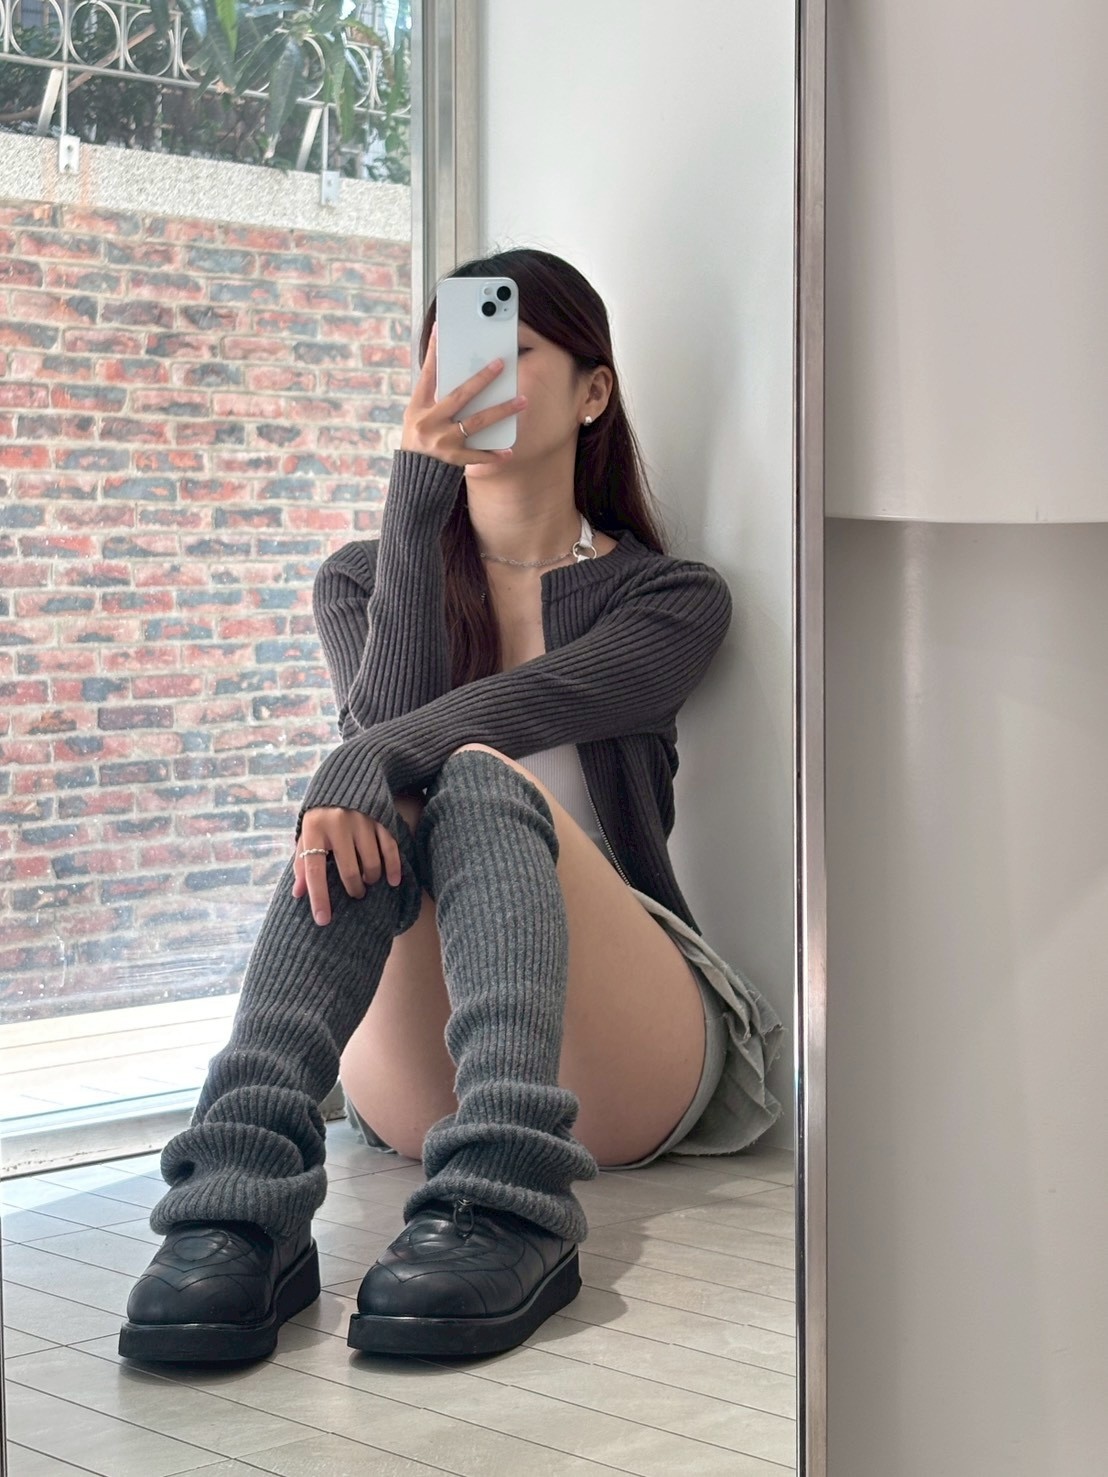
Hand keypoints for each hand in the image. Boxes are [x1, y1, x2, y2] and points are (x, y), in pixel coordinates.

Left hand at [292, 806, 402, 926]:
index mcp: (314, 828)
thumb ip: (303, 861)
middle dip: (353, 889)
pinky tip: (393, 881)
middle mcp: (338, 823)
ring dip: (370, 879)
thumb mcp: (307, 832)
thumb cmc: (322, 813)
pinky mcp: (381, 817)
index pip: (314, 870)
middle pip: (348, 871)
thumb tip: (298, 894)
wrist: (349, 774)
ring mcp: (362, 820)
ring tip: (367, 881)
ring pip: (371, 864)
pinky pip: (390, 850)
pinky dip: (393, 869)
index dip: (318, 898)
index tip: (323, 920)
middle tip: (355, 894)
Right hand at [400, 322, 524, 464]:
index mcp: (418, 408)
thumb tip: (448, 371)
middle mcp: (430, 422)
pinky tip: (509, 451)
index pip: (427, 375)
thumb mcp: (416, 416)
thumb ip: (432, 396)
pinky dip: (493, 454)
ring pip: (477, 422)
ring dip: (501, 411)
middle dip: (482, 379)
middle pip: (460, 396)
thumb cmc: (417, 440)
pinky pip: (478, 455)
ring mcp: (443, 441)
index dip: (434, 352)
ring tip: (522, 401)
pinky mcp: (454, 460)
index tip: (441, 329)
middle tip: (501, 364)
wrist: (414, 477)